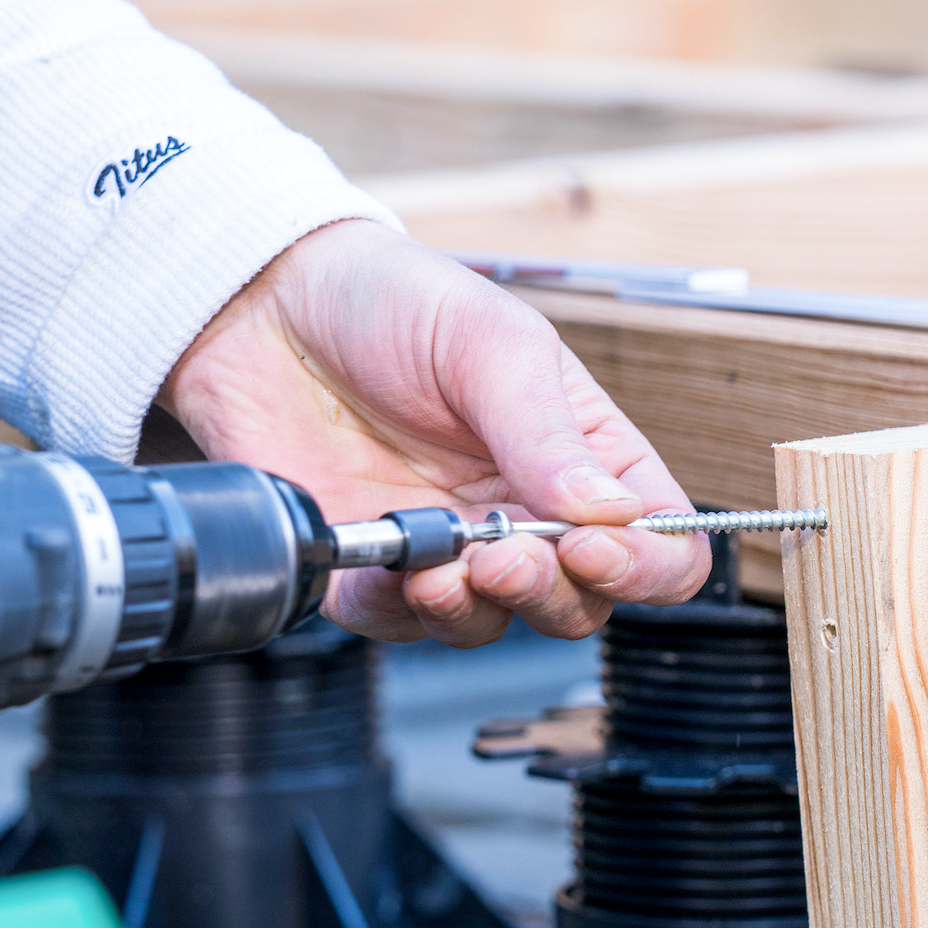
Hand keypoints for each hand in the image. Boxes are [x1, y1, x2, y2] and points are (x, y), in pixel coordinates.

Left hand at [162, 220, 709, 644]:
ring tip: (444, 562)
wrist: (266, 302)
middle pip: (584, 603)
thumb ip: (548, 433)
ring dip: (480, 608)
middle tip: (506, 551)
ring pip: (498, 626)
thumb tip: (614, 512)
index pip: (661, 541)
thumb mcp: (490, 344)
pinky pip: (403, 625)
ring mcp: (452, 549)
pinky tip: (387, 563)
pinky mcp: (374, 572)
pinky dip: (400, 609)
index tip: (596, 546)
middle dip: (552, 592)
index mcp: (584, 456)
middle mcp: (527, 513)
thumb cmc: (391, 302)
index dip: (647, 564)